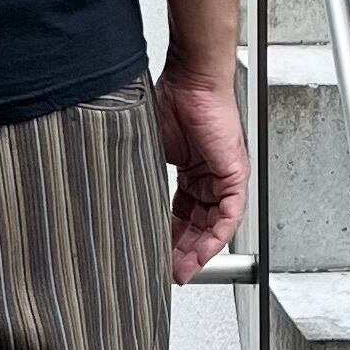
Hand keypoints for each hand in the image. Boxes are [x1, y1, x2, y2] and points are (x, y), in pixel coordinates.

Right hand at [156, 62, 246, 284]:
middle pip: (197, 223)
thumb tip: (115, 193)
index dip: (168, 235)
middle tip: (168, 272)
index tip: (155, 254)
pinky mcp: (234, 174)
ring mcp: (224, 175)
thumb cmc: (172, 99)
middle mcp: (209, 175)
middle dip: (183, 251)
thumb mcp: (149, 146)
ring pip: (214, 225)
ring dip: (199, 250)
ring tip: (182, 270)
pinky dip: (215, 236)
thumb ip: (141, 171)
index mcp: (190, 168)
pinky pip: (229, 215)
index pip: (180, 212)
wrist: (192, 78)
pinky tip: (202, 252)